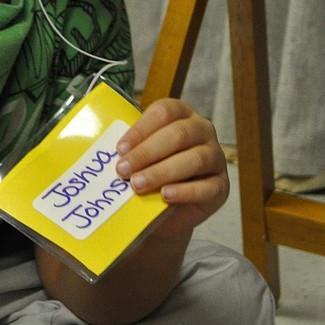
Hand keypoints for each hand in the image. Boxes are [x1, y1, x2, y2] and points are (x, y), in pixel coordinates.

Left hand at [115, 98, 228, 238]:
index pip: (164, 112)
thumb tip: (103, 151)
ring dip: (162, 171)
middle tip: (122, 170)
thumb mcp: (138, 157)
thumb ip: (129, 150)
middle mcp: (203, 131)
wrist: (164, 212)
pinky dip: (185, 191)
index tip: (119, 149)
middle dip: (147, 152)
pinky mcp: (221, 186)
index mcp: (182, 114)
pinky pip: (207, 187)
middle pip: (178, 134)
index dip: (141, 129)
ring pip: (194, 159)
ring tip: (137, 185)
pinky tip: (165, 195)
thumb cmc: (149, 174)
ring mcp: (215, 157)